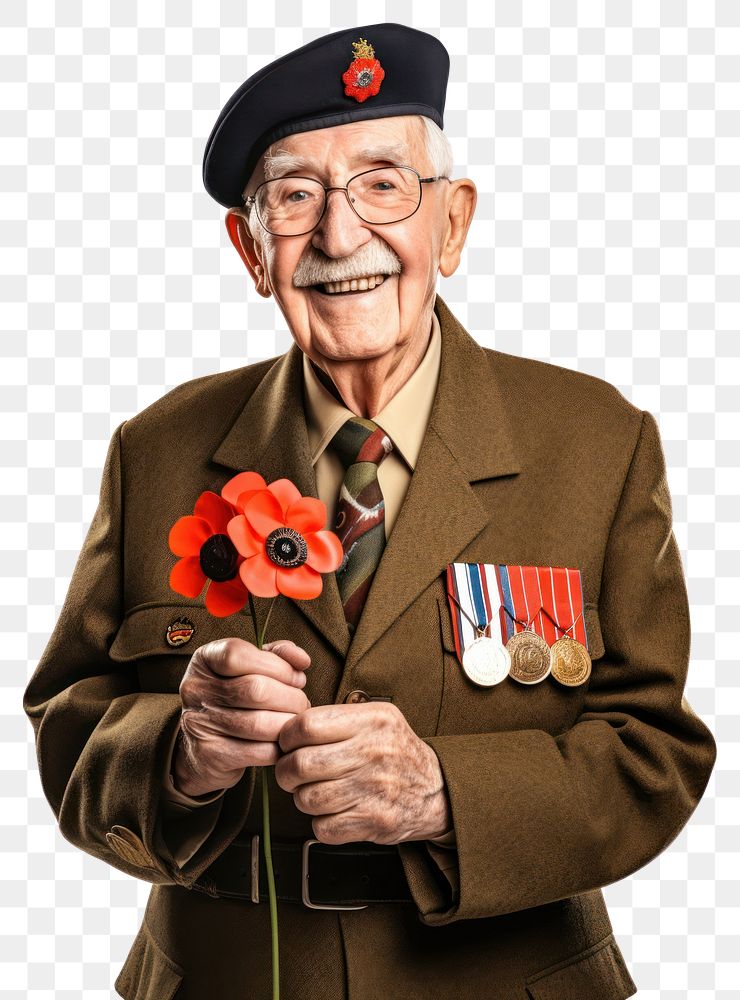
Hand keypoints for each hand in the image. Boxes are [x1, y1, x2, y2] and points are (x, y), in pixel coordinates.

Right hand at [172, 637, 310, 797]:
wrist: (204, 748)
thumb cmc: (235, 699)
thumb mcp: (251, 669)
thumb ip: (277, 656)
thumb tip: (301, 660)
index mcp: (204, 660)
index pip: (237, 654)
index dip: (277, 665)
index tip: (296, 677)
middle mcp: (196, 690)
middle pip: (256, 689)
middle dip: (291, 697)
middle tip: (302, 704)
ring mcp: (199, 724)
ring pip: (260, 724)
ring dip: (289, 723)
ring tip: (295, 722)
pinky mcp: (210, 756)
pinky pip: (260, 752)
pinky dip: (280, 747)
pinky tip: (284, 742)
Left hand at [275, 702, 451, 844]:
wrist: (437, 790)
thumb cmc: (396, 752)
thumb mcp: (377, 717)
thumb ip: (336, 718)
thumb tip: (287, 727)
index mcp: (371, 720)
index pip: (306, 725)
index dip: (286, 737)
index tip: (287, 744)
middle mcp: (373, 753)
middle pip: (300, 764)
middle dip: (286, 772)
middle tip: (291, 772)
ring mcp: (374, 790)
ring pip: (307, 799)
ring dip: (303, 798)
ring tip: (316, 791)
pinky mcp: (374, 822)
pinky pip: (323, 827)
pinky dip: (321, 822)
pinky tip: (333, 811)